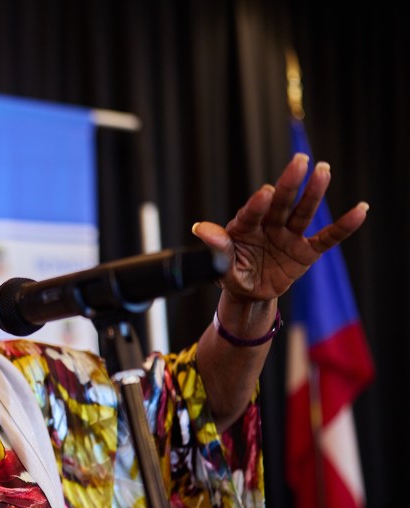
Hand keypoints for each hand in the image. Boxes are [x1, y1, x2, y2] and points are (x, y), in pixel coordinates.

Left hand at [191, 152, 367, 302]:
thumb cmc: (232, 274)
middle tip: (300, 161)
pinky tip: (360, 210)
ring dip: (314, 193)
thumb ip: (217, 248)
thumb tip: (200, 228)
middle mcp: (269, 225)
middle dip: (290, 183)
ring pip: (303, 212)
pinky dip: (344, 226)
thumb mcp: (220, 266)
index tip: (266, 193)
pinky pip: (327, 238)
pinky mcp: (306, 250)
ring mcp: (288, 236)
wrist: (248, 292)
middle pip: (281, 202)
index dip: (258, 204)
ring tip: (324, 170)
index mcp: (244, 227)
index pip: (251, 213)